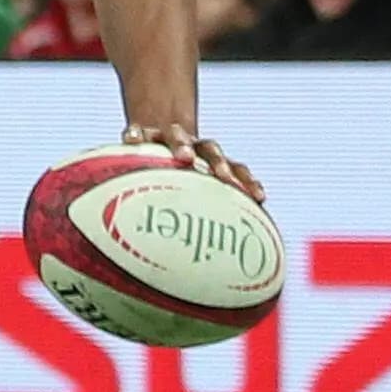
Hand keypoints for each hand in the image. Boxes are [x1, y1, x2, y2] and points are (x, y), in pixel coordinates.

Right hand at [125, 120, 262, 203]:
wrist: (156, 134)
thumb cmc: (175, 175)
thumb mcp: (191, 192)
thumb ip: (205, 216)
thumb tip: (222, 261)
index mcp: (212, 161)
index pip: (235, 168)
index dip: (248, 181)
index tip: (259, 198)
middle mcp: (194, 146)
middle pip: (211, 150)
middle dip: (219, 163)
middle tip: (223, 178)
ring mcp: (169, 137)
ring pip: (178, 135)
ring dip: (184, 145)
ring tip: (184, 158)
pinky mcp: (143, 132)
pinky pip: (138, 130)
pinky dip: (136, 133)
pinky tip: (131, 141)